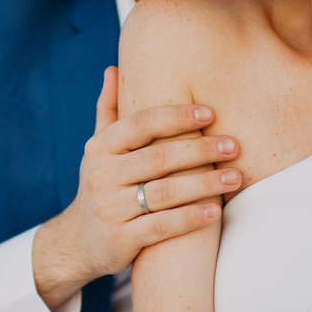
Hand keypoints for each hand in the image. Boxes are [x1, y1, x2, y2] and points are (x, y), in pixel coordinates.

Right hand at [33, 67, 241, 308]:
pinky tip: (214, 212)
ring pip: (164, 193)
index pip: (141, 124)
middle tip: (234, 145)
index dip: (177, 116)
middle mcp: (101, 175)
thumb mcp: (97, 150)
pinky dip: (190, 218)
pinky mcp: (120, 240)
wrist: (76, 243)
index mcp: (100, 147)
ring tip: (235, 177)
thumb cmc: (101, 188)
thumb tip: (112, 68)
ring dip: (205, 184)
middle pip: (159, 157)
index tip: (211, 112)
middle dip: (200, 149)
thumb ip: (107, 111)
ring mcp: (110, 209)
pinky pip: (161, 227)